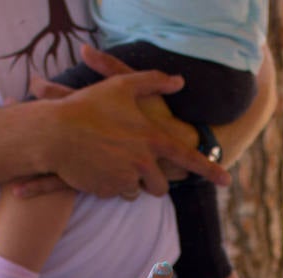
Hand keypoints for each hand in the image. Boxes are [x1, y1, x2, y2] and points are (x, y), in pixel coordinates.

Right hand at [32, 65, 226, 198]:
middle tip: (134, 164)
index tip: (227, 179)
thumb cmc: (88, 106)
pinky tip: (95, 167)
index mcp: (152, 139)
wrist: (55, 133)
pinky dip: (109, 184)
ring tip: (109, 161)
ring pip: (136, 191)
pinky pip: (115, 193)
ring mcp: (126, 179)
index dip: (210, 169)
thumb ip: (153, 81)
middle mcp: (144, 163)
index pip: (188, 157)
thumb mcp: (121, 85)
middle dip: (151, 179)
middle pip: (160, 185)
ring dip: (128, 182)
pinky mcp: (108, 191)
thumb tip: (179, 80)